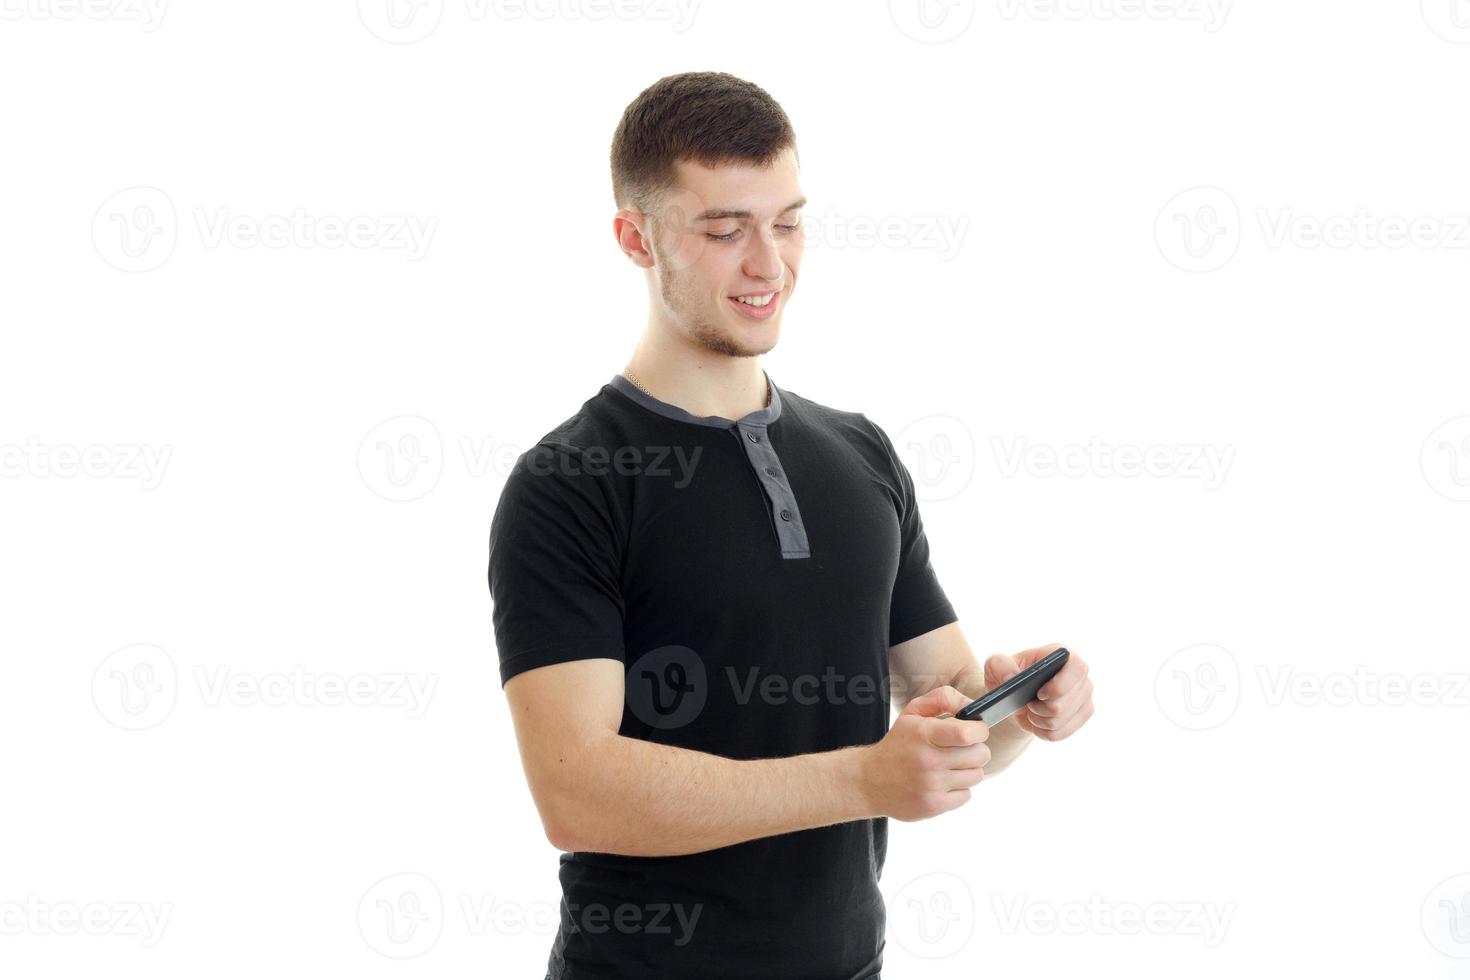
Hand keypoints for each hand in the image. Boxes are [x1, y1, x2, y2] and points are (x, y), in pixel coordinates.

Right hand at [860, 686, 990, 821]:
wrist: (869, 781)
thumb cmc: (898, 743)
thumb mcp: (913, 712)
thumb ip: (943, 699)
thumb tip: (971, 705)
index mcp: (924, 734)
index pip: (967, 734)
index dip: (980, 730)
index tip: (977, 730)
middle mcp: (928, 760)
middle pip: (980, 755)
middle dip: (976, 749)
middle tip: (962, 749)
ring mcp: (931, 785)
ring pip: (976, 775)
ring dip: (967, 770)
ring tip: (950, 766)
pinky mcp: (934, 805)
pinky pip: (967, 795)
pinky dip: (959, 788)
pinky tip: (943, 782)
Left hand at [984, 643, 1092, 741]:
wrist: (1017, 698)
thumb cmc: (1009, 675)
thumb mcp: (996, 666)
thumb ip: (999, 665)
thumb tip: (1011, 677)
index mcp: (1062, 655)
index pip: (1077, 668)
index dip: (1060, 685)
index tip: (1039, 694)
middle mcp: (1079, 675)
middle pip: (1065, 703)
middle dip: (1040, 709)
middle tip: (1028, 704)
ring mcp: (1085, 696)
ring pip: (1061, 720)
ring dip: (1039, 720)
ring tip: (1030, 711)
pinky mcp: (1083, 715)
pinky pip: (1061, 733)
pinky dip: (1044, 732)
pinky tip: (1037, 723)